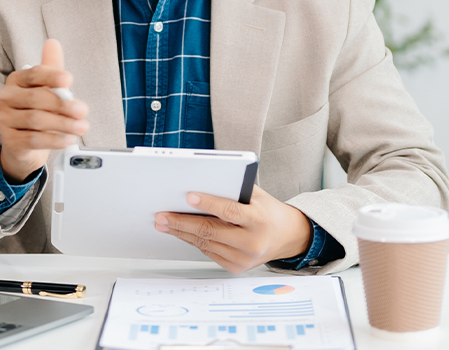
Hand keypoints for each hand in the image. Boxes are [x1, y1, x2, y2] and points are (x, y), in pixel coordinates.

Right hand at [0, 39, 88, 183]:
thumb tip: (53, 43)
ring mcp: (3, 120)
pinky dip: (54, 140)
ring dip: (62, 124)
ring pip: (35, 120)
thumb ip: (51, 69)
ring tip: (81, 127)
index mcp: (15, 81)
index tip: (69, 80)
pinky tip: (68, 139)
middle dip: (62, 105)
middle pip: (35, 99)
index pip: (33, 75)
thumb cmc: (37, 111)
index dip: (51, 76)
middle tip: (82, 110)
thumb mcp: (45, 89)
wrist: (23, 144)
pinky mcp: (8, 140)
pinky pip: (33, 140)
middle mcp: (5, 98)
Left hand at [154, 185, 312, 273]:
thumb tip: (198, 182)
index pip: (229, 211)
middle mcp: (252, 242)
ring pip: (205, 244)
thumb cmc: (267, 211)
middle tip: (162, 216)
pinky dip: (193, 241)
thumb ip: (232, 190)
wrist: (287, 237)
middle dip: (182, 222)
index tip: (188, 197)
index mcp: (259, 221)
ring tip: (164, 223)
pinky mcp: (237, 267)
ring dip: (181, 233)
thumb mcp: (256, 195)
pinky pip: (209, 252)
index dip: (207, 204)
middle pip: (210, 231)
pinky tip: (180, 232)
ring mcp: (244, 258)